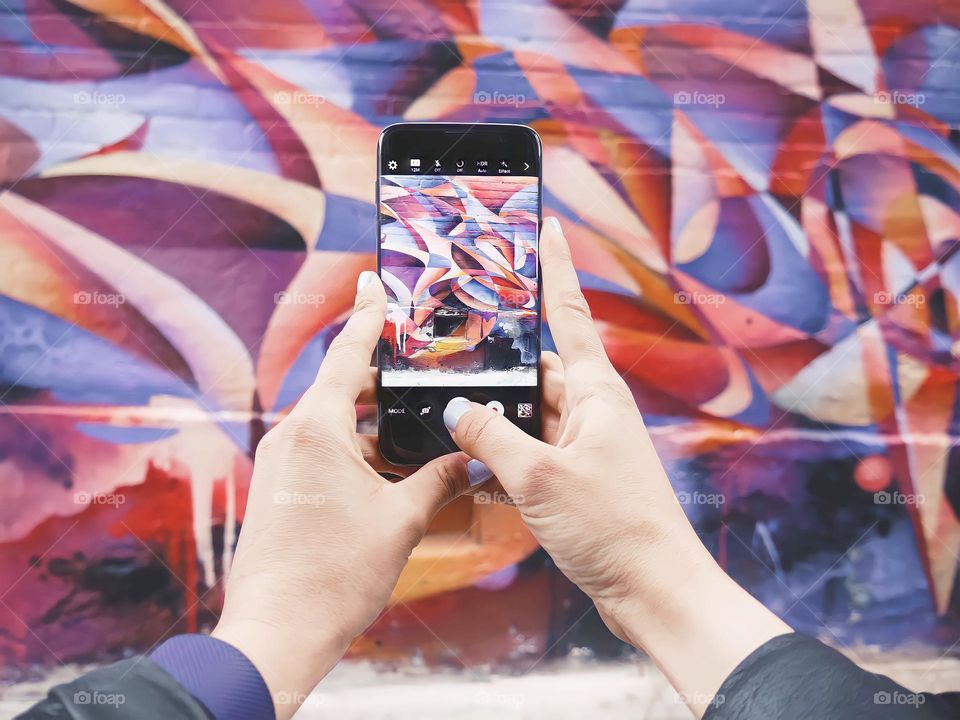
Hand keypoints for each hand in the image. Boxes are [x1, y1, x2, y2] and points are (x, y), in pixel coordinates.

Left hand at [213, 272, 469, 719]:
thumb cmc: (334, 575)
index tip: (374, 279)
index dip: (368, 313)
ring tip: (416, 414)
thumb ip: (439, 479)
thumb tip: (471, 459)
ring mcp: (283, 460)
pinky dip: (357, 444)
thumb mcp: (401, 520)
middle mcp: (292, 435)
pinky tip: (391, 461)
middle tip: (419, 355)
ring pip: (334, 418)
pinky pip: (323, 447)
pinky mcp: (282, 485)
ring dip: (372, 417)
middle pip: (341, 383)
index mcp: (318, 428)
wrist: (277, 631)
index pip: (348, 353)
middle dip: (380, 371)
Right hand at [442, 217, 790, 716]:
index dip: (556, 268)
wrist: (654, 591)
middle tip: (457, 338)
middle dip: (502, 356)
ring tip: (451, 403)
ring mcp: (587, 446)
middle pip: (540, 366)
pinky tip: (473, 464)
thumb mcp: (539, 477)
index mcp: (597, 393)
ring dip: (498, 413)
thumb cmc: (613, 527)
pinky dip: (506, 454)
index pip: (569, 314)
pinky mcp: (579, 479)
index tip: (548, 225)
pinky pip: (534, 451)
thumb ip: (491, 436)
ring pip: (532, 412)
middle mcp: (594, 411)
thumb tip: (457, 408)